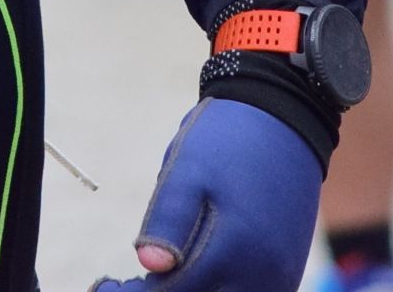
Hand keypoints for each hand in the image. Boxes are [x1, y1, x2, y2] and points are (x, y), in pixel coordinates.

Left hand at [91, 99, 321, 289]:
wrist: (286, 118)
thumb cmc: (228, 141)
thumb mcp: (187, 170)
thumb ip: (168, 221)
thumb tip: (148, 264)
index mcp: (232, 251)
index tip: (105, 285)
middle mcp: (261, 276)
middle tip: (128, 283)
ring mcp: (279, 278)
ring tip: (158, 276)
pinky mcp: (287, 272)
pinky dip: (217, 289)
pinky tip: (191, 272)